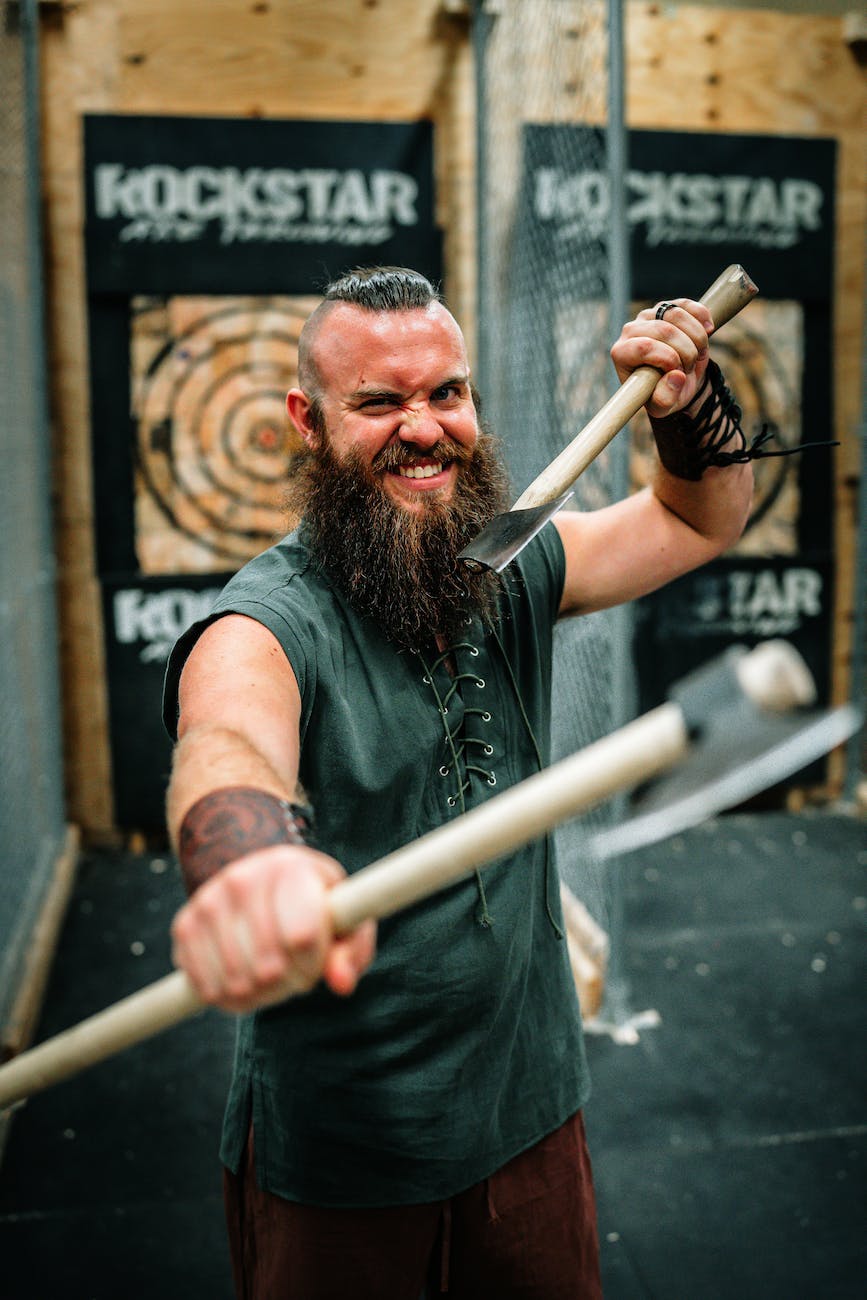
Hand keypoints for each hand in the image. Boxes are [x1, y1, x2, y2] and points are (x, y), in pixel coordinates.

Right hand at [170, 844, 376, 1012]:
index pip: (302, 937)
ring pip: (236, 982)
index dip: (312, 966)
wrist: (258, 878)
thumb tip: (341, 984)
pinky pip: (206, 986)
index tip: (315, 963)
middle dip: (288, 984)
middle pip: (268, 967)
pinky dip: (228, 998)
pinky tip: (244, 980)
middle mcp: (243, 878)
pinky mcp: (185, 925)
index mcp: (289, 869)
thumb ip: (352, 950)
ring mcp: (208, 901)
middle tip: (293, 973)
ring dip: (260, 995)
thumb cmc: (312, 903)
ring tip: (272, 976)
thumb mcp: (343, 919)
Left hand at [610, 298, 714, 420]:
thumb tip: (676, 377)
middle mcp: (630, 330)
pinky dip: (703, 319)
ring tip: (695, 355)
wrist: (678, 380)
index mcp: (621, 353)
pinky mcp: (668, 306)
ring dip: (696, 338)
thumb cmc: (664, 393)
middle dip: (686, 352)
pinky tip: (707, 332)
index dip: (669, 359)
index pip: (644, 347)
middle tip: (688, 368)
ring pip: (677, 314)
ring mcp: (649, 315)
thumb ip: (665, 399)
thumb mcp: (663, 406)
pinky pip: (688, 304)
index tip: (678, 373)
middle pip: (664, 330)